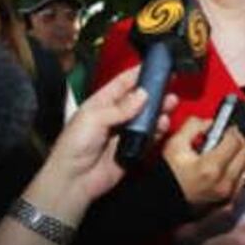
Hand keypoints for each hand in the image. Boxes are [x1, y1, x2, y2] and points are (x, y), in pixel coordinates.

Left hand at [39, 67, 177, 213]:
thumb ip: (120, 107)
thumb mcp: (94, 118)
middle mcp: (114, 115)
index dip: (137, 73)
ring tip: (170, 103)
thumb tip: (143, 94)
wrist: (74, 179)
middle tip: (170, 83)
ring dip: (159, 109)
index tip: (155, 64)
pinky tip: (163, 123)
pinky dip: (158, 129)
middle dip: (154, 91)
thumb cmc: (75, 145)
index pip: (122, 83)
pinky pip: (149, 136)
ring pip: (147, 117)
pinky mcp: (133, 149)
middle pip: (138, 99)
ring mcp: (124, 132)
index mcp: (101, 103)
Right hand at [164, 121, 244, 207]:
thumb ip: (194, 126)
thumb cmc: (168, 175)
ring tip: (238, 147)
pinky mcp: (229, 202)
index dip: (232, 130)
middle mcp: (225, 183)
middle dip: (241, 140)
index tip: (227, 127)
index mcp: (211, 167)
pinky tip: (238, 163)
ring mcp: (229, 195)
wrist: (163, 203)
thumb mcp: (175, 144)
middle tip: (232, 135)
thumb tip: (212, 123)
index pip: (235, 141)